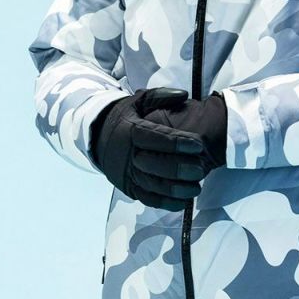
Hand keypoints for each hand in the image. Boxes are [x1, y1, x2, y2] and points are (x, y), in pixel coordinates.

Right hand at [89, 87, 210, 209]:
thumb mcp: (137, 101)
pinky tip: (184, 202)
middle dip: (178, 169)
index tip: (198, 145)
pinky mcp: (128, 188)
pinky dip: (165, 203)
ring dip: (175, 189)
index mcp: (130, 131)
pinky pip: (147, 199)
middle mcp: (126, 154)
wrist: (98, 137)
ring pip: (151, 185)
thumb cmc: (126, 118)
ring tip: (196, 188)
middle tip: (200, 169)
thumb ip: (160, 96)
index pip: (153, 137)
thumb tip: (183, 95)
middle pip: (153, 164)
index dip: (176, 142)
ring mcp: (126, 173)